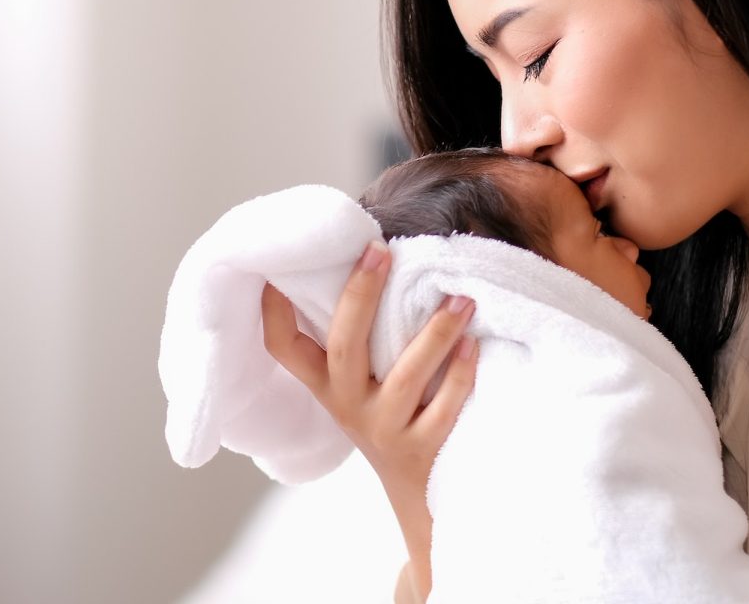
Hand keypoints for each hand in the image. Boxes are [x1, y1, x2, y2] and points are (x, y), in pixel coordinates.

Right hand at [261, 239, 478, 598]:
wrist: (419, 496)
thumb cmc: (394, 416)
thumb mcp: (363, 383)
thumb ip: (363, 335)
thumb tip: (377, 255)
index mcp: (326, 384)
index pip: (284, 347)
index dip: (274, 310)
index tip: (276, 268)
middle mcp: (347, 405)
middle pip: (342, 347)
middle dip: (359, 296)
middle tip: (380, 252)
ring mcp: (384, 429)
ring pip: (402, 378)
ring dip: (433, 335)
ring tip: (460, 300)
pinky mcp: (421, 451)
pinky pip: (442, 410)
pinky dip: (460, 375)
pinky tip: (475, 345)